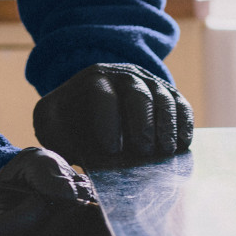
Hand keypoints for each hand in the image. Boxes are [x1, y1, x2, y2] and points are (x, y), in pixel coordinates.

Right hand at [0, 148, 102, 235]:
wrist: (35, 194)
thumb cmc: (30, 176)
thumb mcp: (33, 162)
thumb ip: (46, 173)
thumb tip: (70, 197)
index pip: (4, 233)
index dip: (35, 210)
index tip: (51, 192)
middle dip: (69, 222)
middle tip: (82, 194)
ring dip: (83, 231)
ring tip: (84, 204)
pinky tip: (87, 222)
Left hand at [34, 63, 193, 166]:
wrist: (91, 110)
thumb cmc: (69, 123)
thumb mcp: (51, 125)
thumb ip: (54, 137)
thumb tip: (67, 160)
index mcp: (93, 80)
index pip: (104, 95)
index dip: (109, 122)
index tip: (112, 150)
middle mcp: (124, 75)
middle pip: (139, 94)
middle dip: (143, 123)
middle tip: (144, 151)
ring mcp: (149, 82)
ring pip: (164, 98)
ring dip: (167, 125)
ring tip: (165, 151)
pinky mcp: (168, 95)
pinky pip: (181, 105)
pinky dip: (184, 124)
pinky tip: (182, 145)